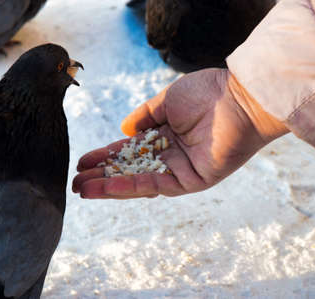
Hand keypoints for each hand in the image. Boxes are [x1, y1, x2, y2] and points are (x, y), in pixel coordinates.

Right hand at [73, 69, 288, 198]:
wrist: (239, 97)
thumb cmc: (206, 93)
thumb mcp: (165, 101)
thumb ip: (144, 116)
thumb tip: (124, 128)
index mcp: (163, 135)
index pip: (127, 150)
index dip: (104, 156)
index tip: (82, 161)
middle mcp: (168, 155)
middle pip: (129, 170)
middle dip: (101, 177)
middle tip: (75, 183)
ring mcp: (179, 170)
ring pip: (138, 182)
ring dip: (109, 186)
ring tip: (81, 190)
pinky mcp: (191, 181)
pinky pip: (155, 185)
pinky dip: (130, 186)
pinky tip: (106, 185)